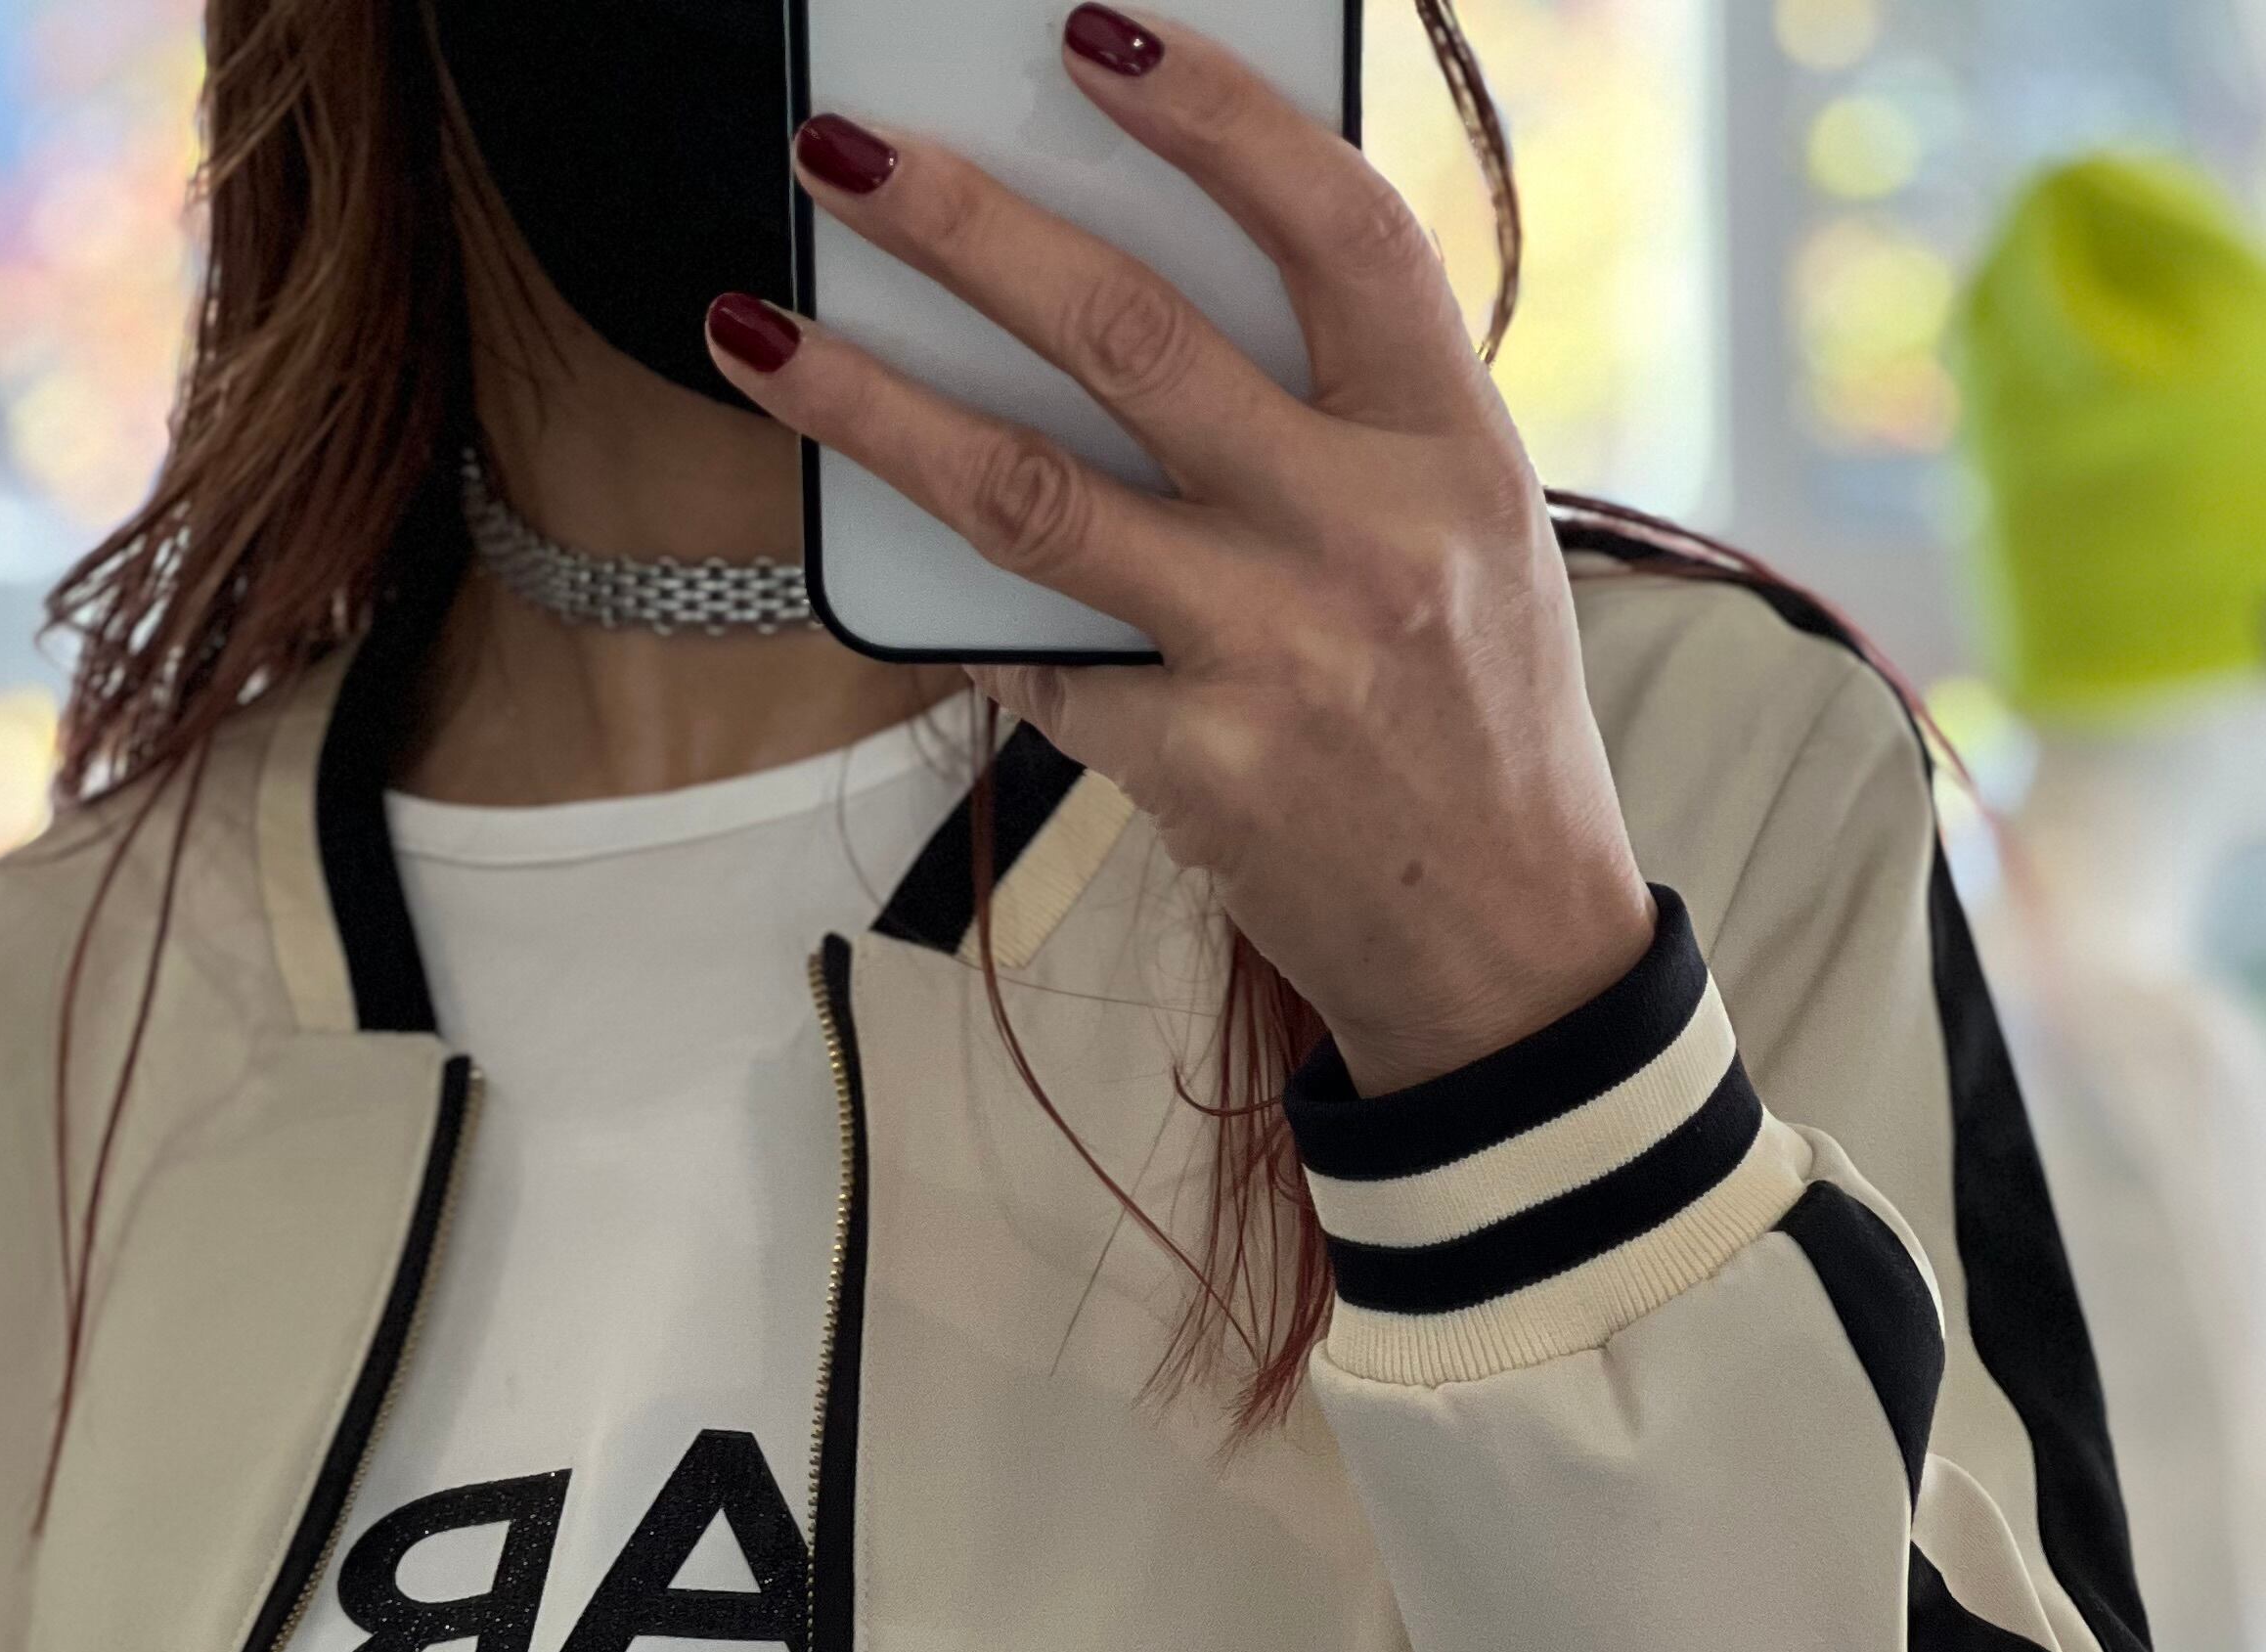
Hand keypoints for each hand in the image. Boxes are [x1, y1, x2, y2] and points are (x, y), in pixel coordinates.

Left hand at [707, 6, 1653, 1097]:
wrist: (1506, 947)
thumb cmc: (1474, 717)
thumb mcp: (1465, 533)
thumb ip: (1343, 416)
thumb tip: (1146, 300)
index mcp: (1451, 443)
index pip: (1332, 226)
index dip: (1211, 114)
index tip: (1089, 35)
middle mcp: (1365, 534)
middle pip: (1132, 336)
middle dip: (964, 227)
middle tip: (841, 151)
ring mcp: (1274, 654)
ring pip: (1029, 494)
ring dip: (871, 403)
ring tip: (759, 331)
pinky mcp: (1197, 765)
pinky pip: (1037, 659)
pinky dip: (963, 612)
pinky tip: (891, 563)